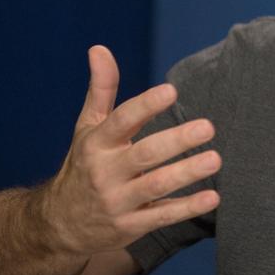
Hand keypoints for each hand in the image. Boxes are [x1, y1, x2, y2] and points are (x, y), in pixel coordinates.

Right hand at [40, 45, 220, 256]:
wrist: (58, 225)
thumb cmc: (83, 166)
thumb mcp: (86, 127)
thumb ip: (101, 89)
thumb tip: (99, 48)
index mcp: (96, 143)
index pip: (121, 121)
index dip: (146, 106)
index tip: (172, 91)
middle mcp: (105, 172)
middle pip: (144, 154)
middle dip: (176, 141)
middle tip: (208, 127)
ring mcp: (117, 202)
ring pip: (155, 186)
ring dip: (186, 173)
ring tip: (215, 159)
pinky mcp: (130, 227)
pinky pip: (161, 217)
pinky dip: (186, 208)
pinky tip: (212, 198)